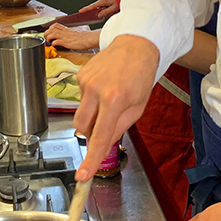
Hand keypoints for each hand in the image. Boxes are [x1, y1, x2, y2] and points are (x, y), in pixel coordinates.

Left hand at [44, 24, 99, 50]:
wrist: (90, 38)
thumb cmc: (85, 37)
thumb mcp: (76, 32)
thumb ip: (70, 33)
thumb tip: (69, 35)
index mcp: (66, 29)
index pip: (54, 25)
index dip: (50, 29)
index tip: (49, 34)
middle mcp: (64, 32)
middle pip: (50, 28)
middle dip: (47, 33)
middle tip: (47, 38)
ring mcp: (65, 37)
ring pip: (51, 33)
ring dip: (48, 38)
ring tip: (49, 41)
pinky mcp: (66, 42)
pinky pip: (56, 41)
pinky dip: (53, 44)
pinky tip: (54, 45)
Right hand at [73, 35, 158, 180]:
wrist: (135, 45)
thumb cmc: (140, 75)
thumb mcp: (138, 106)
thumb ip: (120, 127)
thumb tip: (103, 144)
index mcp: (114, 100)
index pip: (100, 137)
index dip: (91, 159)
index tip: (82, 176)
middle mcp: (96, 90)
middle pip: (82, 127)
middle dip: (91, 132)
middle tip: (107, 122)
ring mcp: (85, 81)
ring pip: (80, 113)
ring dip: (92, 114)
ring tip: (109, 99)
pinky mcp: (79, 75)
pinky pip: (81, 98)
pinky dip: (91, 99)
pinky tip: (104, 86)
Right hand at [80, 0, 118, 18]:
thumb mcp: (114, 8)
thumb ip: (106, 12)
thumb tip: (99, 15)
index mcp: (102, 1)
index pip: (92, 6)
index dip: (86, 9)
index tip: (80, 11)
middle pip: (98, 9)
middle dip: (104, 12)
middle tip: (112, 12)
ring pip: (102, 7)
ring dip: (107, 10)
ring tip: (115, 8)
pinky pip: (105, 5)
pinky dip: (109, 7)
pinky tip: (114, 7)